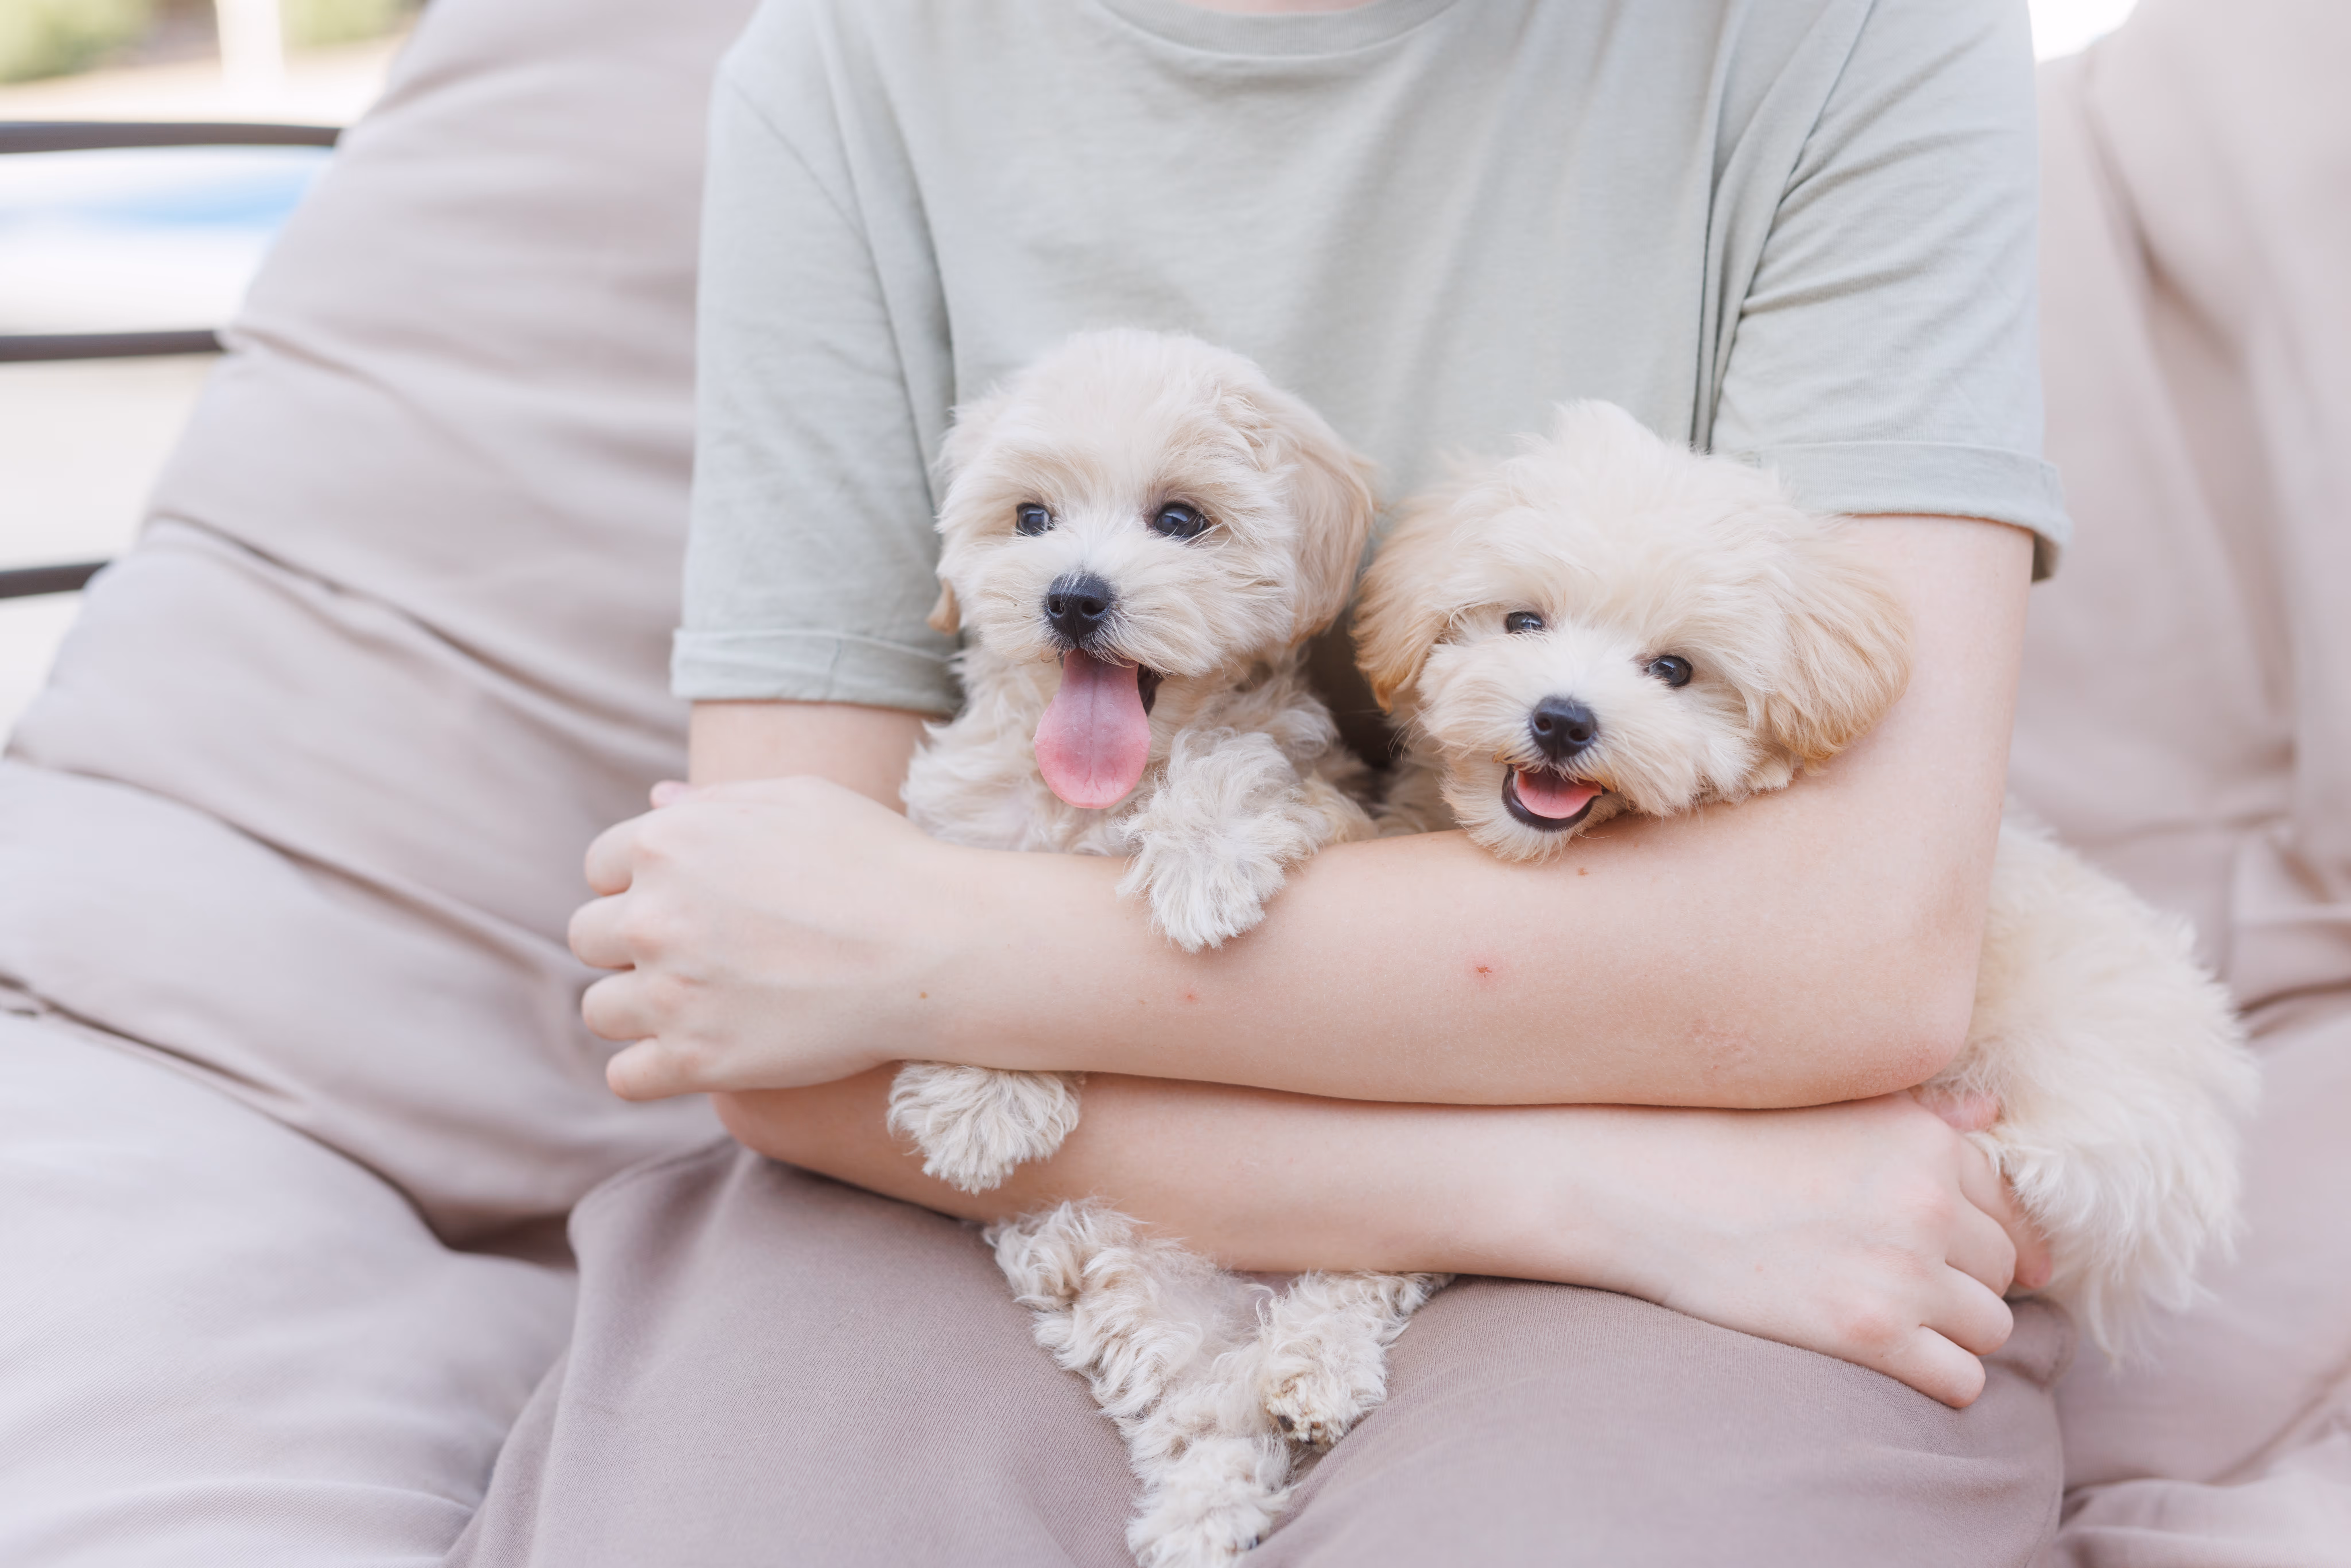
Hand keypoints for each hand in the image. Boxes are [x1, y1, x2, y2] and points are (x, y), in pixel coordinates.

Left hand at [568, 776, 973, 1098]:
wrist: (934, 946)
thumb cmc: (877, 861)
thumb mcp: (796, 799)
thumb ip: (714, 802)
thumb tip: (655, 803)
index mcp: (667, 843)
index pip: (600, 867)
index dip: (640, 884)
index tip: (689, 902)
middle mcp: (653, 916)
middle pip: (589, 937)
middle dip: (632, 944)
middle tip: (696, 954)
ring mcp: (671, 992)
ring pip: (601, 1010)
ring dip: (637, 1008)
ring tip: (695, 1005)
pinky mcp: (697, 1060)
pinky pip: (625, 1076)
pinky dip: (649, 1069)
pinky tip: (691, 1054)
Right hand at [1584, 1093, 2052, 1408]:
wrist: (1644, 1191)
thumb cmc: (1729, 1141)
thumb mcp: (1832, 1106)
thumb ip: (1921, 1114)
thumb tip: (1992, 1112)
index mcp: (1924, 1142)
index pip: (2009, 1206)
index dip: (1987, 1235)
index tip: (1963, 1258)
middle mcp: (1927, 1203)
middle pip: (2001, 1269)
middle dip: (1963, 1282)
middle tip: (1901, 1283)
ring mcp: (1902, 1272)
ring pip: (1992, 1327)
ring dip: (1954, 1331)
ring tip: (1894, 1320)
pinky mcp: (1870, 1335)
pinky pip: (1963, 1380)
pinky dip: (1939, 1377)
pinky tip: (1894, 1360)